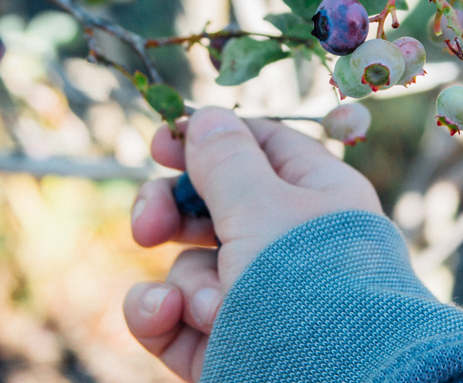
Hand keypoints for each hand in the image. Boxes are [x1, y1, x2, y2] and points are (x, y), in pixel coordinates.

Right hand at [123, 107, 382, 381]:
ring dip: (188, 284)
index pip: (259, 150)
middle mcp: (287, 246)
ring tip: (215, 309)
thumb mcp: (263, 208)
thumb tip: (206, 116)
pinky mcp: (228, 347)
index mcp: (315, 198)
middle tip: (147, 225)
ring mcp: (257, 300)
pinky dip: (161, 315)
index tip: (160, 142)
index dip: (209, 140)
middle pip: (211, 208)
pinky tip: (164, 316)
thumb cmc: (308, 287)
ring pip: (190, 267)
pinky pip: (174, 317)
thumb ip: (225, 160)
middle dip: (171, 214)